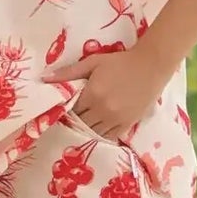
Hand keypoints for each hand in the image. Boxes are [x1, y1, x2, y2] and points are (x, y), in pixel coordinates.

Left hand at [44, 42, 169, 139]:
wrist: (150, 66)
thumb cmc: (120, 62)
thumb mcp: (93, 62)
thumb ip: (69, 72)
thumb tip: (45, 79)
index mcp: (92, 94)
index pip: (71, 110)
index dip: (66, 110)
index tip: (64, 109)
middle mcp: (103, 110)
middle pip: (81, 123)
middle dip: (75, 120)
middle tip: (73, 117)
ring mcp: (116, 119)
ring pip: (93, 132)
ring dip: (87, 128)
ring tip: (85, 123)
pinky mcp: (127, 124)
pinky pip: (109, 136)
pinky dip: (100, 134)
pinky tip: (97, 128)